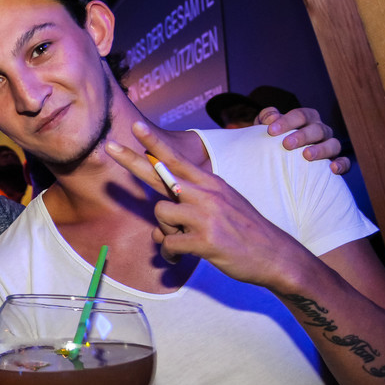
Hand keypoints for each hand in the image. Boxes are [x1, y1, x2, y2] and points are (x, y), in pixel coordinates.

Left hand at [107, 122, 310, 289]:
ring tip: (181, 242)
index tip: (135, 126)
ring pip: (161, 216)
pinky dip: (169, 255)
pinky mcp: (205, 240)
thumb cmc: (246, 231)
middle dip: (131, 162)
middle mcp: (207, 194)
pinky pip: (168, 244)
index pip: (177, 159)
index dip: (154, 143)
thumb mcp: (225, 204)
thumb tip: (163, 216)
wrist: (276, 255)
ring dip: (165, 233)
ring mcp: (206, 216)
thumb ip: (193, 203)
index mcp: (211, 183)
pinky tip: (179, 258)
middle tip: (108, 146)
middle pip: (159, 176)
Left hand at [258, 106, 350, 174]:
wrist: (276, 162)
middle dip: (302, 135)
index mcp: (306, 120)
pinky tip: (333, 169)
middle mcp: (320, 131)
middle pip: (317, 129)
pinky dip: (342, 164)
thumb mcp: (266, 129)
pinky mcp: (336, 162)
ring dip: (320, 149)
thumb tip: (271, 117)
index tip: (271, 131)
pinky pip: (345, 162)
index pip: (301, 115)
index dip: (287, 121)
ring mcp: (329, 146)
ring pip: (333, 144)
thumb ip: (266, 118)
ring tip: (306, 155)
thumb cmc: (272, 142)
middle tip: (286, 144)